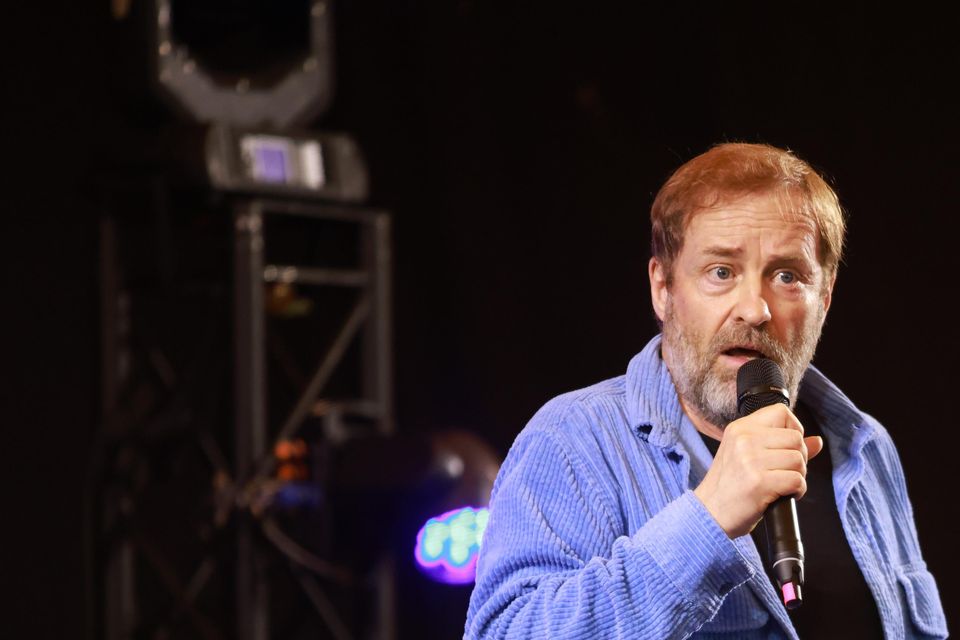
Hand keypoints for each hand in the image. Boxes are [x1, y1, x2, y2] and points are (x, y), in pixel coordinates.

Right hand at [693, 404, 823, 538]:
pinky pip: (797, 480)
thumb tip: (817, 441)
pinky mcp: (759, 482)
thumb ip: (781, 445)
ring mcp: (751, 460)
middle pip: (795, 437)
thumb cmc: (730, 486)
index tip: (786, 447)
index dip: (793, 429)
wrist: (710, 512)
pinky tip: (783, 494)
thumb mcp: (747, 456)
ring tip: (782, 484)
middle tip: (785, 471)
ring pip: (799, 459)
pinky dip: (797, 491)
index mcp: (739, 428)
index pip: (781, 412)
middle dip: (799, 457)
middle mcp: (744, 439)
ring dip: (798, 475)